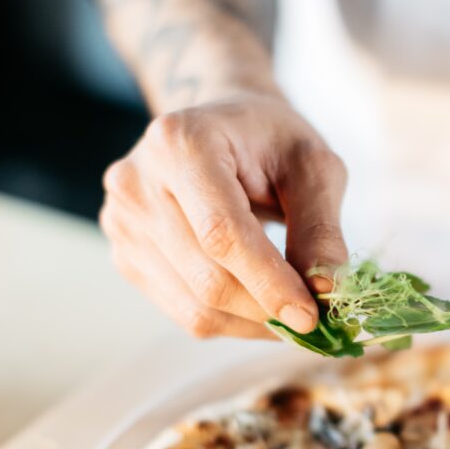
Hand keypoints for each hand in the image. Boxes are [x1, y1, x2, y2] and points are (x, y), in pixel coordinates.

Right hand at [100, 93, 347, 337]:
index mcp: (182, 142)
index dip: (268, 282)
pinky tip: (258, 299)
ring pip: (195, 306)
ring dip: (253, 321)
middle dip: (267, 308)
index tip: (311, 316)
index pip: (221, 232)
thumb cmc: (271, 141)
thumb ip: (321, 227)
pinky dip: (231, 320)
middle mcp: (138, 182)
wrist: (221, 127)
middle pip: (207, 277)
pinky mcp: (125, 254)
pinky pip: (183, 311)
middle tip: (314, 319)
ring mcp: (123, 222)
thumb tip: (327, 291)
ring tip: (290, 306)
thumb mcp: (313, 166)